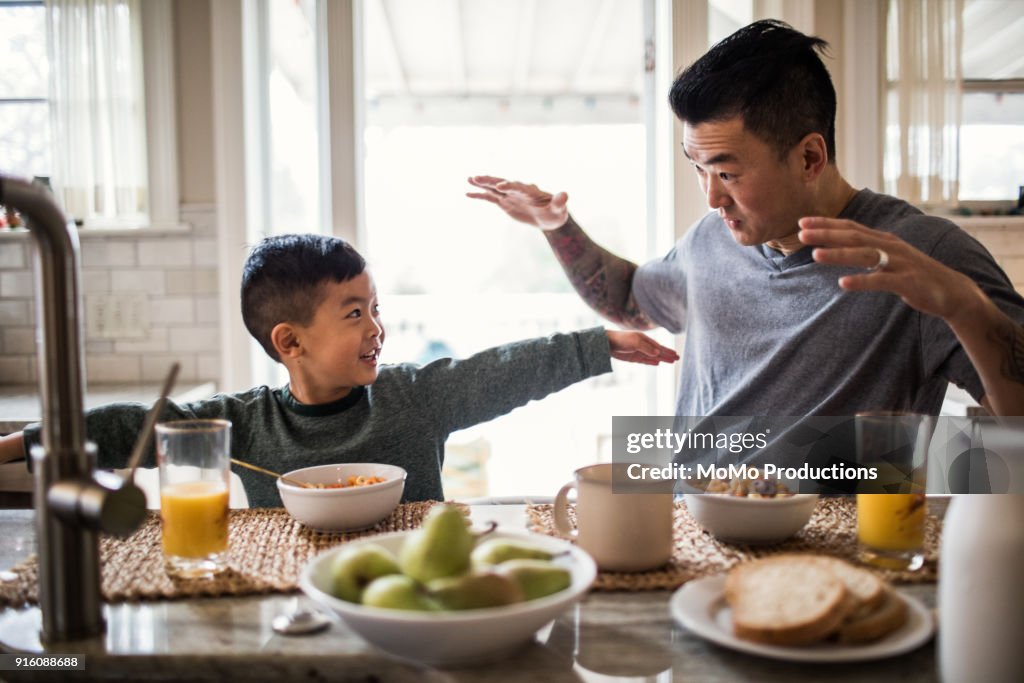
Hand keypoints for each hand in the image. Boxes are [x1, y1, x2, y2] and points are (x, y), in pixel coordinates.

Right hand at [466, 175, 569, 230]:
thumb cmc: (556, 212)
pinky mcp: (505, 202)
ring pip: (493, 188)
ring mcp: (509, 195)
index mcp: (529, 191)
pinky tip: (467, 193)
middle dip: (490, 181)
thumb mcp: (560, 209)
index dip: (509, 186)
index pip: (517, 187)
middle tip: (476, 177)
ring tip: (469, 178)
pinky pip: (490, 198)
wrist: (550, 217)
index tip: (499, 186)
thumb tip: (565, 195)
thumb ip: (560, 202)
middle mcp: (517, 190)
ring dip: (482, 184)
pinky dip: (480, 195)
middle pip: (501, 183)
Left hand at [606, 330, 679, 365]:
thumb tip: (658, 354)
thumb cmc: (621, 340)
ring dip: (662, 359)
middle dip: (668, 355)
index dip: (668, 352)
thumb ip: (646, 348)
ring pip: (654, 356)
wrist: (607, 343)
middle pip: (658, 351)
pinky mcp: (633, 357)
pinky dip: (652, 362)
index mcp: (645, 340)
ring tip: (671, 361)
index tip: (676, 355)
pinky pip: (646, 360)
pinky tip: (657, 363)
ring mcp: (639, 351)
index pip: (659, 347)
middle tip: (677, 358)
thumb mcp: (635, 343)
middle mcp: (644, 345)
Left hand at [798, 217, 978, 322]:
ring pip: (865, 255)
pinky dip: (862, 281)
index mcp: (883, 240)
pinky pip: (881, 280)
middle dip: (826, 234)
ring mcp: (899, 263)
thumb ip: (867, 251)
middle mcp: (890, 246)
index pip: (850, 227)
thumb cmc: (914, 274)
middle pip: (854, 236)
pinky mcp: (907, 282)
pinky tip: (843, 283)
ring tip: (815, 255)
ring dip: (839, 254)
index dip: (826, 224)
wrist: (951, 292)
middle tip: (800, 234)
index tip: (802, 223)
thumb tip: (840, 248)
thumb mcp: (889, 258)